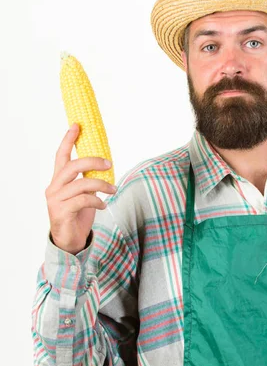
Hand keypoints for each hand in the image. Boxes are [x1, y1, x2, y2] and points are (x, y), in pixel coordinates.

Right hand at [46, 124, 115, 253]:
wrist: (70, 240)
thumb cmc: (78, 215)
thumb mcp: (85, 194)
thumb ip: (89, 180)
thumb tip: (105, 165)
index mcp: (59, 180)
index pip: (61, 156)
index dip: (68, 140)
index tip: (77, 125)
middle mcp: (54, 187)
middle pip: (72, 166)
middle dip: (92, 161)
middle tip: (109, 164)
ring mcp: (56, 200)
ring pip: (81, 184)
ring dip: (101, 185)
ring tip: (113, 190)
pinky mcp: (61, 212)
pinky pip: (83, 200)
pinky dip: (97, 201)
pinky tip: (102, 206)